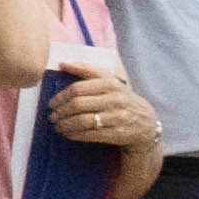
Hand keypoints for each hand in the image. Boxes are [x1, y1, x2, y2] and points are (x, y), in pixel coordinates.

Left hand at [44, 62, 160, 149]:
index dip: (61, 97)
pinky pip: (90, 134)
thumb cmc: (121, 99)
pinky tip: (68, 133)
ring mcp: (117, 117)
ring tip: (58, 126)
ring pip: (82, 120)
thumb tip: (62, 64)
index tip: (52, 103)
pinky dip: (75, 134)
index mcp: (111, 84)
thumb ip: (87, 71)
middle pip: (78, 105)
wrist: (146, 123)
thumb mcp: (110, 81)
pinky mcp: (118, 133)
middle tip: (52, 116)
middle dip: (61, 112)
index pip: (78, 89)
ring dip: (65, 124)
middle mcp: (115, 99)